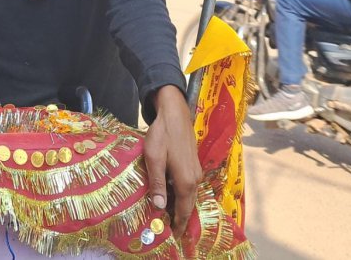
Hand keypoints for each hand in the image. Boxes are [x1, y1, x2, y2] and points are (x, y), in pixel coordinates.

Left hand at [143, 85, 201, 239]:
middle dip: (179, 218)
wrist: (175, 113)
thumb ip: (157, 183)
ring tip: (168, 215)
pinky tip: (170, 194)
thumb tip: (158, 206)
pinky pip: (189, 186)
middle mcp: (195, 179)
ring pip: (189, 195)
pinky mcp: (194, 165)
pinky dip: (181, 195)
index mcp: (186, 181)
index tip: (172, 236)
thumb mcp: (154, 158)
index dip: (176, 224)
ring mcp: (196, 171)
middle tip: (169, 230)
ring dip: (180, 206)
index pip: (182, 210)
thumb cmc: (162, 135)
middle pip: (188, 205)